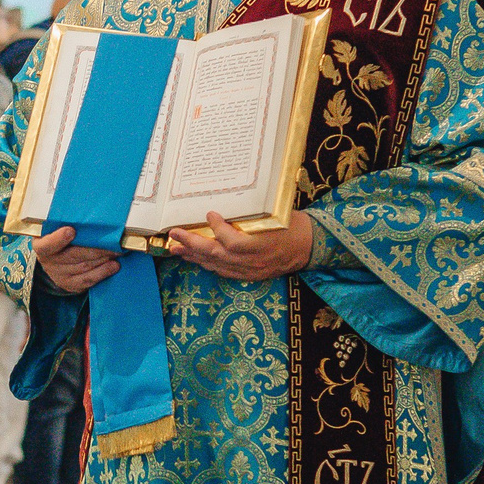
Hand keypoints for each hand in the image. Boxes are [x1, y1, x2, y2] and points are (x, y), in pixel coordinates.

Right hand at [34, 225, 119, 293]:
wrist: (53, 260)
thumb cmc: (57, 239)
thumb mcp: (54, 230)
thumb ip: (64, 223)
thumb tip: (86, 213)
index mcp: (42, 246)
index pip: (47, 245)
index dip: (58, 239)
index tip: (71, 231)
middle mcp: (48, 263)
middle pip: (73, 256)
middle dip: (95, 249)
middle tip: (112, 242)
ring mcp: (59, 276)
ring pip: (83, 268)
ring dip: (103, 260)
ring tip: (117, 252)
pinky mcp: (70, 285)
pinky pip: (88, 280)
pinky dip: (102, 273)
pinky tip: (113, 266)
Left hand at [167, 212, 314, 281]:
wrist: (309, 246)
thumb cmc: (292, 225)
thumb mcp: (275, 215)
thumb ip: (249, 217)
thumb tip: (223, 207)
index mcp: (262, 245)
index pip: (233, 241)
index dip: (217, 229)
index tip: (209, 214)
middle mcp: (254, 262)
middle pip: (216, 255)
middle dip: (191, 245)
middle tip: (173, 235)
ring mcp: (251, 271)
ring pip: (216, 265)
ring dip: (194, 257)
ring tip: (175, 249)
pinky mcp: (250, 276)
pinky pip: (224, 272)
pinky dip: (208, 264)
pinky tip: (195, 258)